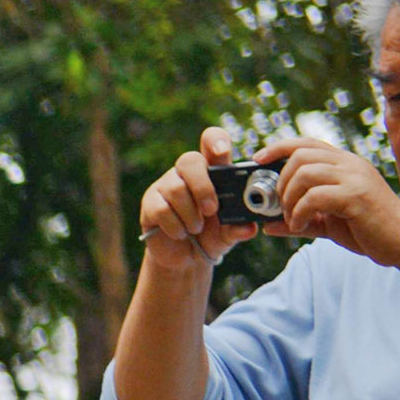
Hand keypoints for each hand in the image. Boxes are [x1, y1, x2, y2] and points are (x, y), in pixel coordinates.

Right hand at [136, 126, 263, 268]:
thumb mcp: (229, 233)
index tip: (223, 153)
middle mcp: (186, 173)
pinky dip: (175, 225)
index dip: (215, 140)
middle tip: (211, 210)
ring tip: (196, 228)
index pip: (210, 141)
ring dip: (190, 214)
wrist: (185, 259)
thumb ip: (238, 228)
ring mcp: (165, 186)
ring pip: (176, 188)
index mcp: (212, 171)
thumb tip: (249, 228)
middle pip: (190, 160)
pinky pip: (161, 209)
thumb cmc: (211, 237)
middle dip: (203, 187)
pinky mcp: (150, 203)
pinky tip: (181, 233)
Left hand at [263, 137, 399, 267]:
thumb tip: (267, 225)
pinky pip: (314, 197)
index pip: (307, 143)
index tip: (258, 160)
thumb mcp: (328, 222)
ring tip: (291, 218)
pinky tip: (300, 226)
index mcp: (345, 164)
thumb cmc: (368, 230)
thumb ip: (300, 220)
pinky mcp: (356, 196)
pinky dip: (298, 213)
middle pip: (299, 156)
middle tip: (281, 207)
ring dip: (288, 199)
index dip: (278, 147)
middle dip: (280, 183)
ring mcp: (355, 177)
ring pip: (304, 173)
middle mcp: (350, 164)